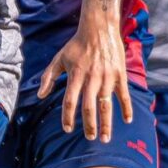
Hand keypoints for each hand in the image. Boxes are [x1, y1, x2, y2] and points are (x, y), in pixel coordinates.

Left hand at [39, 24, 132, 141]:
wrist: (99, 28)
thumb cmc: (77, 45)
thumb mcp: (59, 58)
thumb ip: (49, 77)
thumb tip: (40, 96)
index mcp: (75, 75)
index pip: (69, 101)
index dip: (67, 117)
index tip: (67, 129)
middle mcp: (91, 78)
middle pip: (89, 108)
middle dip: (89, 126)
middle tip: (89, 138)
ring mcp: (107, 78)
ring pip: (106, 106)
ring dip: (106, 124)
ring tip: (105, 138)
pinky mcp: (120, 75)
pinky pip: (124, 95)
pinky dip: (127, 109)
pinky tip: (127, 121)